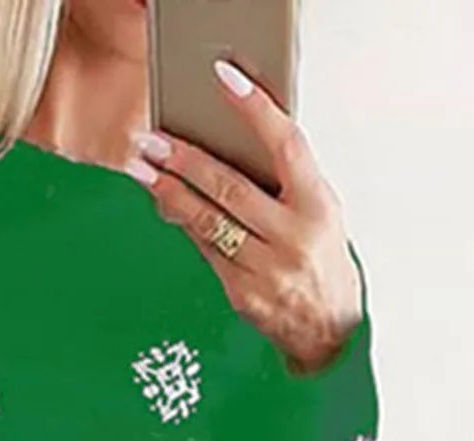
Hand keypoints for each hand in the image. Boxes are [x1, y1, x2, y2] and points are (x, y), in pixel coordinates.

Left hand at [127, 59, 363, 374]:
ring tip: (144, 171)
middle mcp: (291, 235)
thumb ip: (285, 183)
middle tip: (153, 142)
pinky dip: (183, 225)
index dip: (255, 110)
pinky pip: (205, 251)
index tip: (226, 81)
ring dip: (170, 194)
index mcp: (317, 205)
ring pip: (208, 222)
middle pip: (230, 188)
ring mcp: (264, 267)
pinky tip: (164, 206)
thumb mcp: (320, 212)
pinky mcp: (241, 293)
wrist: (329, 327)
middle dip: (187, 161)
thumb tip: (231, 148)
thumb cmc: (322, 260)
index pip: (285, 145)